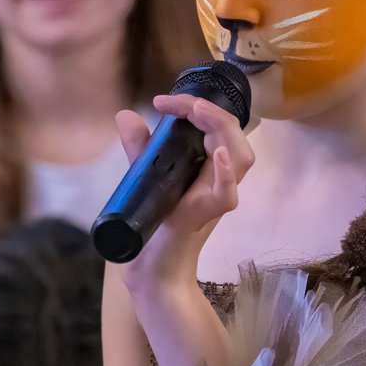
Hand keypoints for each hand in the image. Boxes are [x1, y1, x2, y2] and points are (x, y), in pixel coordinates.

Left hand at [118, 96, 251, 292]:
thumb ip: (140, 146)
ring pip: (240, 157)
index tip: (162, 100)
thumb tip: (125, 114)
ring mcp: (218, 195)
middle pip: (234, 135)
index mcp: (210, 165)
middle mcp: (221, 177)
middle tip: (176, 103)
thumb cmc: (155, 222)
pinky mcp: (208, 213)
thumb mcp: (147, 175)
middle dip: (210, 111)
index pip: (217, 125)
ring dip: (221, 130)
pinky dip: (225, 172)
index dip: (196, 106)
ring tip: (197, 112)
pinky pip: (226, 192)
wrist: (151, 265)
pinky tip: (219, 155)